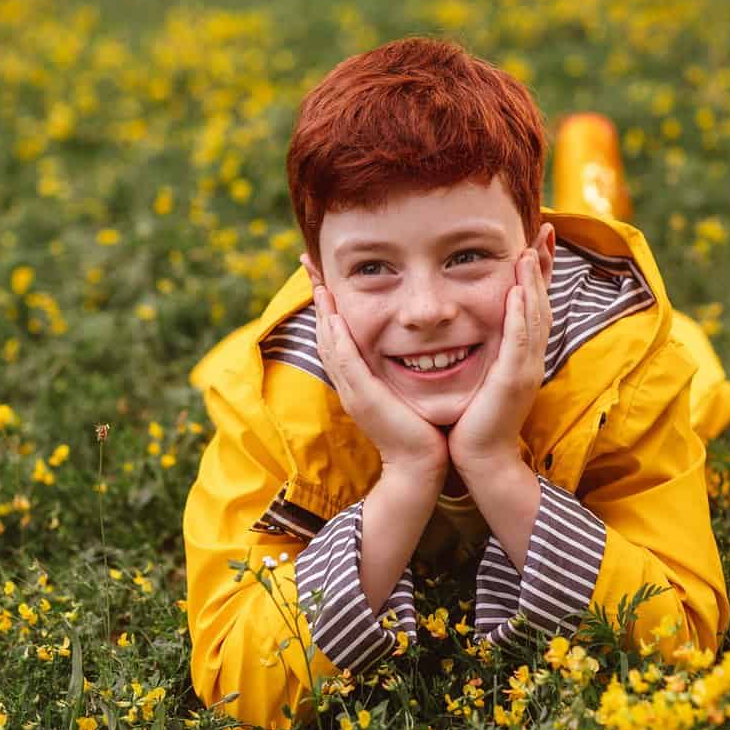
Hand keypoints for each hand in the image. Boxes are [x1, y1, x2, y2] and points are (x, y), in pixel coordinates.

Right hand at [300, 255, 448, 478]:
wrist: (420, 467)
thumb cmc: (421, 429)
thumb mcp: (405, 390)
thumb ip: (401, 367)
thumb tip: (415, 344)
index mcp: (357, 379)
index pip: (336, 333)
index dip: (328, 303)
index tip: (323, 273)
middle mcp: (349, 382)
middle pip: (325, 332)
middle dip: (318, 297)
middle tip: (308, 262)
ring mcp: (353, 391)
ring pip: (330, 343)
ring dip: (323, 311)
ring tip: (318, 281)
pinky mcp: (364, 398)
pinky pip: (346, 362)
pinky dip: (338, 338)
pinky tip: (334, 316)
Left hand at [449, 248, 549, 474]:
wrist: (481, 459)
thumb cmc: (474, 420)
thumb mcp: (481, 376)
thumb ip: (483, 350)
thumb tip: (469, 325)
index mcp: (522, 354)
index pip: (533, 304)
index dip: (539, 271)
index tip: (538, 239)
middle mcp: (530, 357)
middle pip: (541, 301)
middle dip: (543, 265)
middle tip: (546, 230)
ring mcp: (525, 368)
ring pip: (534, 316)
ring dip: (533, 281)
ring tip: (530, 250)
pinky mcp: (512, 381)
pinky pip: (520, 341)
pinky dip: (520, 314)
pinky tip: (518, 290)